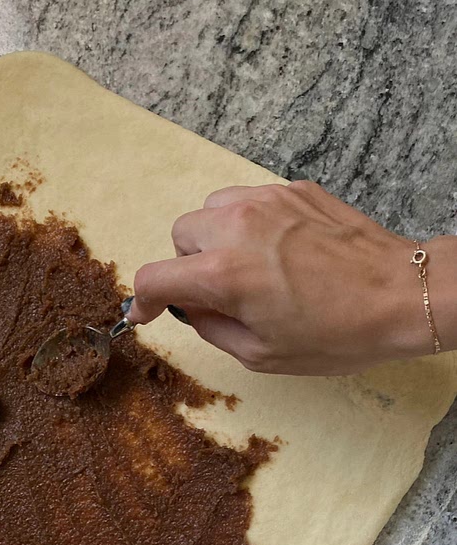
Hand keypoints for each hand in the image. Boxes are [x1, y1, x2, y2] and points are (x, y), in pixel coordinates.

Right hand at [128, 182, 449, 375]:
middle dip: (188, 265)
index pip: (155, 278)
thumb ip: (212, 328)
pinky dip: (251, 224)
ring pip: (213, 209)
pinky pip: (251, 200)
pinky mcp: (293, 189)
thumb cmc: (338, 333)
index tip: (148, 311)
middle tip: (219, 292)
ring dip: (216, 238)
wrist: (399, 294)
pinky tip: (281, 252)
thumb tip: (190, 309)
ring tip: (249, 267)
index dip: (144, 300)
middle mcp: (237, 226)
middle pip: (180, 235)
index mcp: (224, 273)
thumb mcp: (262, 354)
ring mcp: (267, 201)